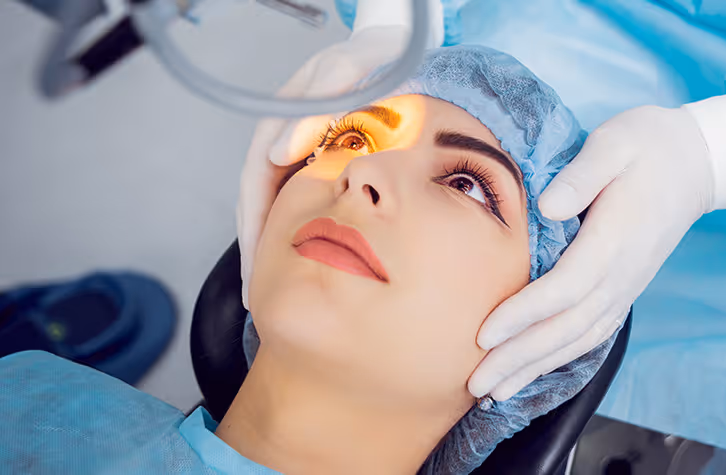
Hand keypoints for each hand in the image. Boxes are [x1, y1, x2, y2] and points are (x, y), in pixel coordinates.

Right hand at [237, 26, 410, 308]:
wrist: (389, 47)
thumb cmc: (371, 57)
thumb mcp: (346, 71)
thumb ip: (315, 107)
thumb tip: (277, 154)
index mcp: (280, 121)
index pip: (256, 184)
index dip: (255, 228)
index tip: (256, 268)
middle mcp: (282, 137)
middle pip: (257, 201)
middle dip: (255, 250)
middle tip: (253, 298)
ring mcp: (297, 149)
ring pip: (275, 203)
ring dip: (271, 245)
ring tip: (270, 290)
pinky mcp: (315, 157)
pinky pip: (297, 198)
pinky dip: (295, 229)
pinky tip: (304, 258)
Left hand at [468, 94, 725, 400]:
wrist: (699, 161)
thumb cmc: (649, 146)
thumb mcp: (616, 143)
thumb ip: (582, 175)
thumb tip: (546, 206)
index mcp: (615, 239)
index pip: (564, 289)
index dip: (523, 315)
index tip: (484, 334)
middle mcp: (622, 273)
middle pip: (566, 328)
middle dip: (518, 358)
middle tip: (476, 383)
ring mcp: (627, 285)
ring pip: (578, 339)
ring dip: (535, 367)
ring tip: (495, 391)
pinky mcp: (625, 287)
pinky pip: (592, 332)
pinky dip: (560, 357)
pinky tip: (535, 370)